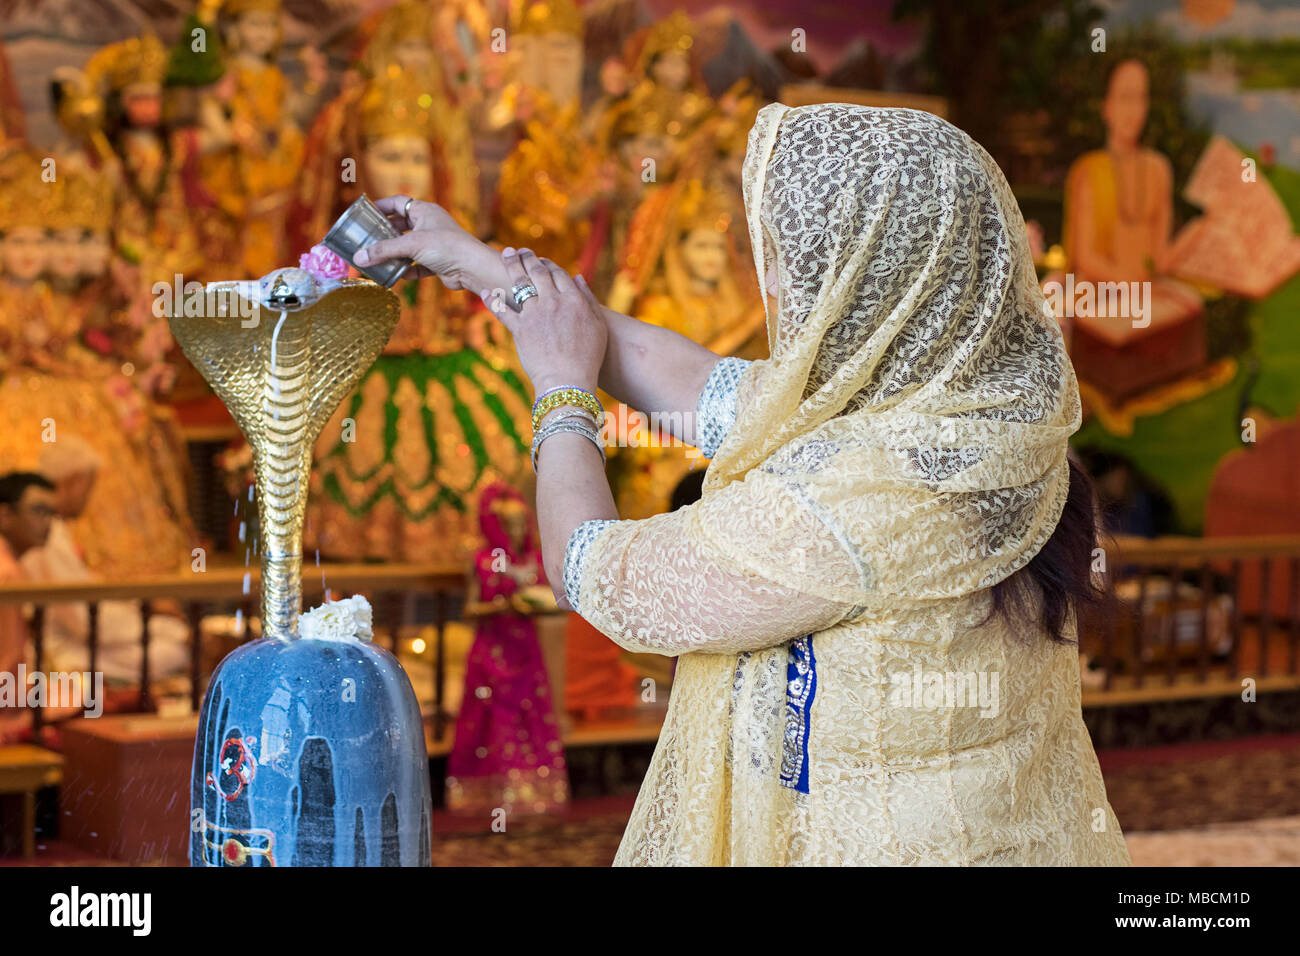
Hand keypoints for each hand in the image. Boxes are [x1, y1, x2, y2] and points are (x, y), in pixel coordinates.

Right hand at [353, 196, 487, 290]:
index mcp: (424, 211)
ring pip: (408, 248)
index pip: (397, 202)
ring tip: (376, 259)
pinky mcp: (438, 262)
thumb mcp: (411, 245)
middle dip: (384, 234)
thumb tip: (359, 257)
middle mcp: (429, 225)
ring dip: (394, 254)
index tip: (365, 213)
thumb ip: (384, 250)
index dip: (381, 206)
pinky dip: (407, 270)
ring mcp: (434, 244)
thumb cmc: (446, 247)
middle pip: (401, 226)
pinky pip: (417, 265)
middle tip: (366, 239)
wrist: (472, 268)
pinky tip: (396, 275)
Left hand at [478, 249, 606, 396]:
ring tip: (505, 254)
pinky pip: (502, 311)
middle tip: (520, 250)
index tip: (541, 260)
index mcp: (574, 300)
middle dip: (528, 257)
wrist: (568, 381)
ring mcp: (535, 315)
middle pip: (538, 272)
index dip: (549, 264)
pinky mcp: (519, 329)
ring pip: (519, 283)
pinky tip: (485, 291)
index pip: (559, 273)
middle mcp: (553, 302)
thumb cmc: (588, 358)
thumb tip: (578, 278)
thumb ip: (589, 299)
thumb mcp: (598, 327)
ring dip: (511, 265)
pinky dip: (492, 300)